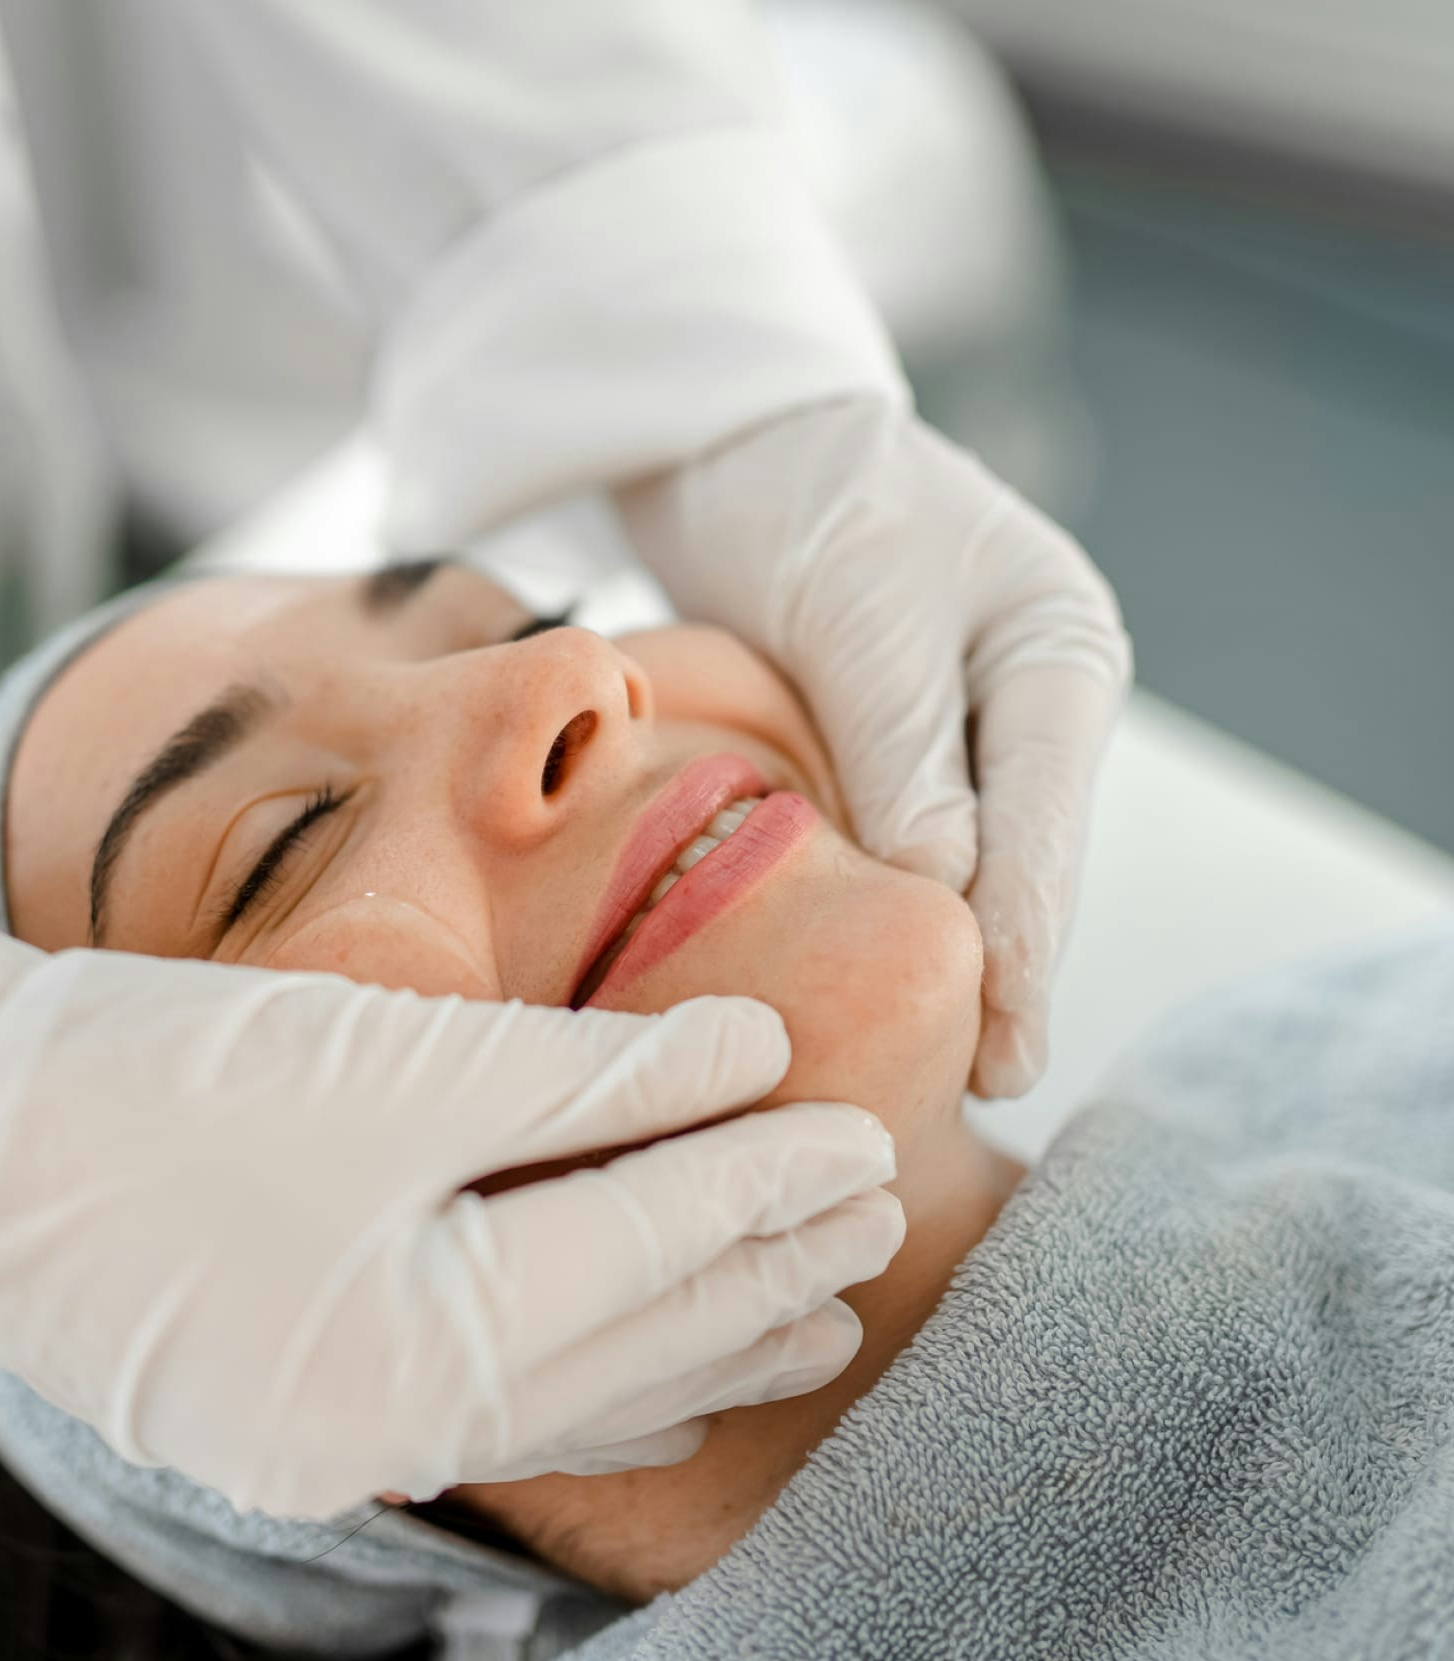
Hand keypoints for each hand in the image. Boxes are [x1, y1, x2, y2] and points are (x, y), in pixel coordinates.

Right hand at [0, 888, 901, 1516]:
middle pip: (637, 1342)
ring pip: (581, 1395)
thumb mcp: (392, 1058)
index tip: (867, 1134)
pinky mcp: (302, 1412)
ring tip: (817, 1319)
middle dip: (764, 1271)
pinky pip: (501, 1413)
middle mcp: (395, 1425)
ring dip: (703, 1343)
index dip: (766, 1183)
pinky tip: (662, 1387)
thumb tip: (750, 1052)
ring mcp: (342, 1437)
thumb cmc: (161, 1071)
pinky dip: (599, 1385)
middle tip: (880, 1216)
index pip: (652, 1252)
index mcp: (423, 1342)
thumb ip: (587, 1073)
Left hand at [619, 394, 1131, 1097]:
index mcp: (1057, 653)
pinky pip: (900, 841)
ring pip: (964, 861)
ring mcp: (965, 726)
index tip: (1009, 1045)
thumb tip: (946, 885)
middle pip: (1021, 856)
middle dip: (999, 969)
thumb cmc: (809, 497)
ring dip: (943, 949)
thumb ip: (904, 748)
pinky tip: (868, 972)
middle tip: (981, 1085)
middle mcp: (1027, 700)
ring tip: (933, 1062)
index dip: (1027, 941)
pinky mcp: (893, 742)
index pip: (1050, 822)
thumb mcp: (861, 612)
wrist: (737, 440)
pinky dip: (884, 904)